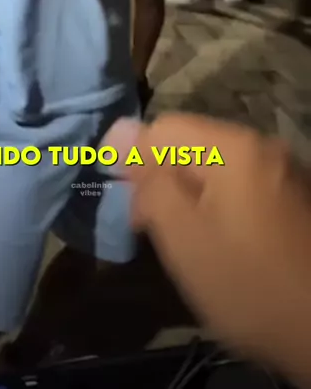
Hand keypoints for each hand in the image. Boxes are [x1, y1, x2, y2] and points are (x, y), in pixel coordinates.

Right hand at [107, 114, 310, 385]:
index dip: (134, 159)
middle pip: (193, 144)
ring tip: (189, 242)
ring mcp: (285, 171)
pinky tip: (225, 246)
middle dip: (166, 179)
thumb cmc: (247, 285)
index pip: (163, 127)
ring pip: (217, 167)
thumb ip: (150, 182)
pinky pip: (243, 185)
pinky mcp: (296, 197)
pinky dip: (222, 206)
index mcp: (235, 147)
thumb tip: (119, 133)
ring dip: (193, 195)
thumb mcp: (184, 238)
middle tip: (157, 229)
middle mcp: (263, 146)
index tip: (130, 205)